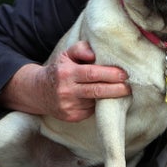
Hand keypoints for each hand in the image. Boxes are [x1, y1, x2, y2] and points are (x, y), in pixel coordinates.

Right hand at [0, 41, 130, 121]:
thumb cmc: (59, 70)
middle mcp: (66, 91)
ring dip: (109, 97)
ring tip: (120, 90)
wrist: (37, 92)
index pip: (92, 74)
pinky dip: (98, 105)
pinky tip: (102, 99)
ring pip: (95, 101)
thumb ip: (81, 49)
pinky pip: (91, 110)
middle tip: (129, 87)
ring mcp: (68, 106)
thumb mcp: (66, 54)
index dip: (110, 74)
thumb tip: (94, 54)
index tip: (124, 74)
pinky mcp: (71, 117)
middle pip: (96, 91)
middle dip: (116, 89)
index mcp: (66, 73)